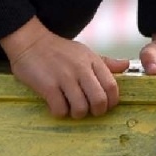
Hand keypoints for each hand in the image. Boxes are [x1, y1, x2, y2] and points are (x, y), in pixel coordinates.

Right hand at [1, 17, 130, 118]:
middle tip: (89, 110)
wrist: (29, 42)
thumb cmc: (57, 49)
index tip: (104, 105)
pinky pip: (60, 109)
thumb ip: (105, 62)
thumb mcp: (83, 52)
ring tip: (70, 108)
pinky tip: (55, 105)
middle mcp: (80, 69)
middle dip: (96, 111)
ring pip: (80, 108)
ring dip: (77, 113)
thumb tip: (126, 65)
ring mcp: (63, 78)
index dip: (111, 101)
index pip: (112, 86)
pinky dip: (59, 112)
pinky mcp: (47, 86)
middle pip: (99, 100)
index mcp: (91, 61)